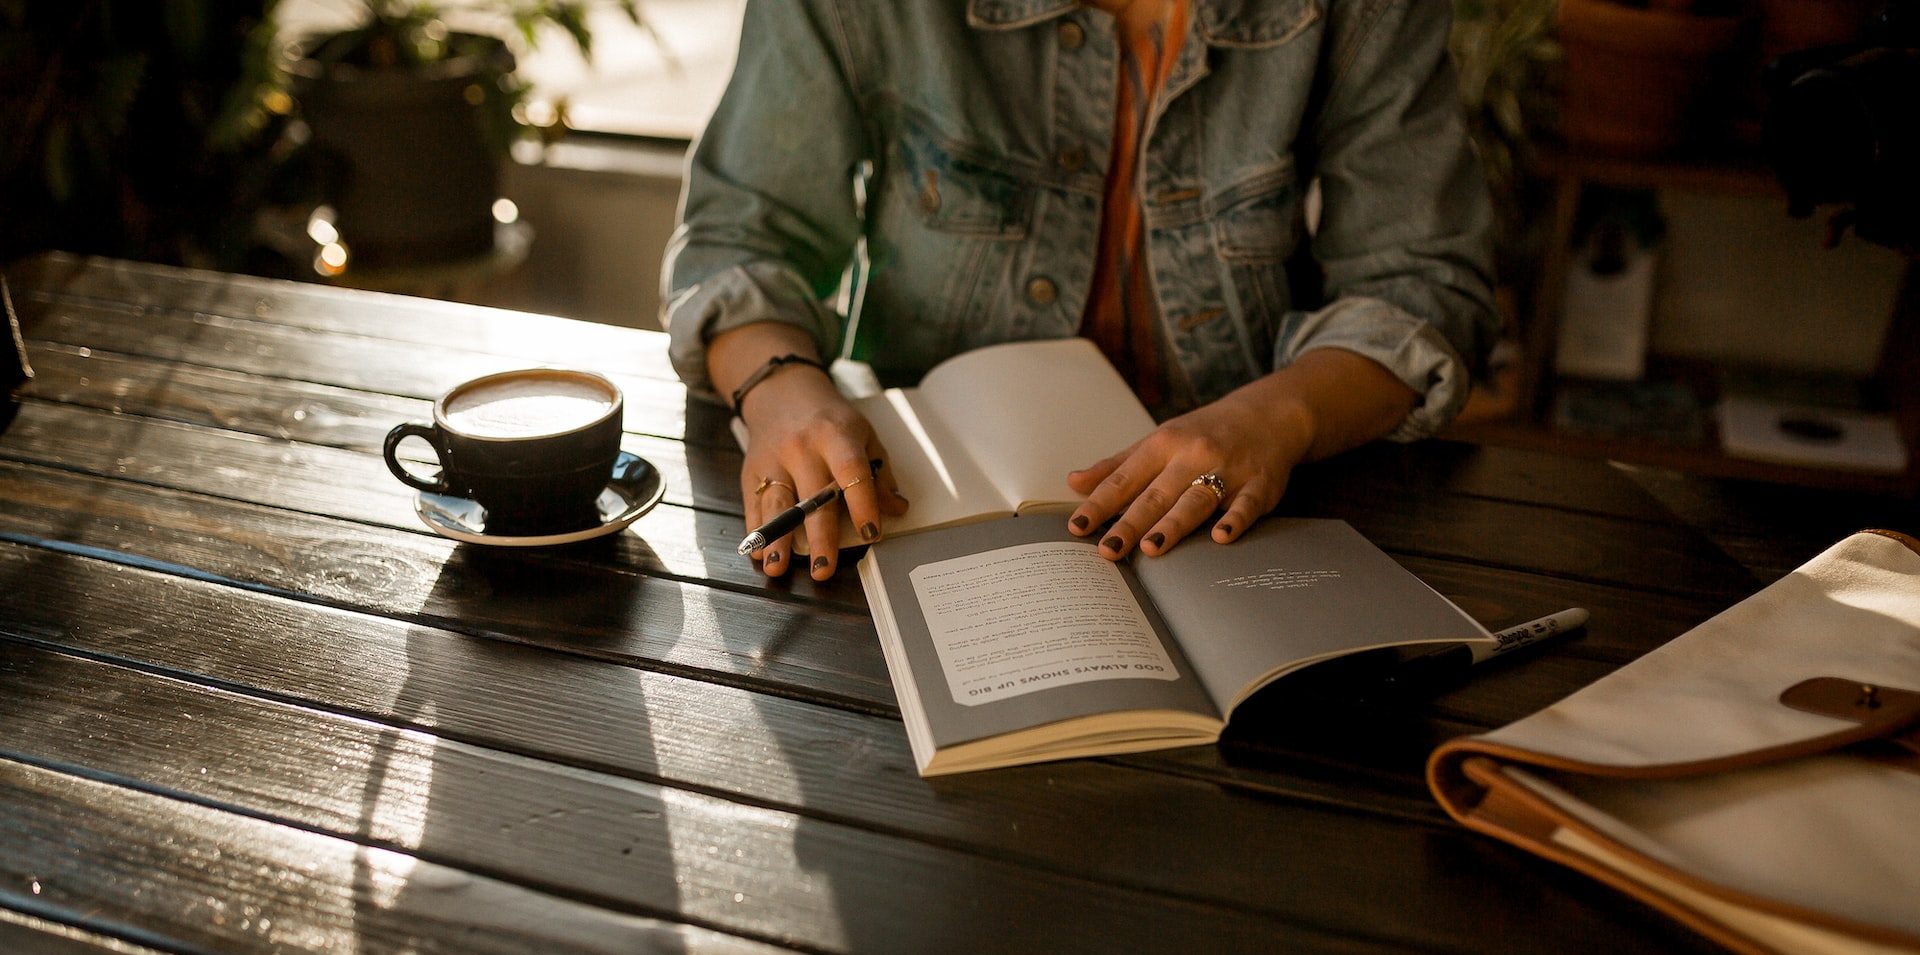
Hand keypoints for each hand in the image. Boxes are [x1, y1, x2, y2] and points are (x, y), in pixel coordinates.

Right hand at [737, 366, 907, 579]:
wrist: (782, 393)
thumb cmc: (830, 420)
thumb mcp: (863, 435)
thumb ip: (879, 473)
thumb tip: (895, 509)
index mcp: (836, 436)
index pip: (852, 472)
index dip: (863, 504)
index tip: (872, 533)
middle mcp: (802, 448)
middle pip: (813, 498)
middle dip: (819, 537)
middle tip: (824, 569)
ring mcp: (774, 460)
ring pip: (776, 504)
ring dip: (777, 539)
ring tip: (778, 568)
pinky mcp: (752, 470)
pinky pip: (753, 505)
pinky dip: (755, 531)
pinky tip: (759, 554)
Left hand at [1065, 348, 1418, 559]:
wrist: (1269, 415)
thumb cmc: (1204, 433)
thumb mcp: (1158, 441)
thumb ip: (1117, 466)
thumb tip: (1074, 483)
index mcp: (1163, 444)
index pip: (1125, 479)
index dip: (1100, 503)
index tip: (1077, 527)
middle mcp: (1193, 455)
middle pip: (1156, 494)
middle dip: (1130, 522)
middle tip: (1107, 550)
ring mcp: (1228, 470)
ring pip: (1195, 499)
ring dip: (1173, 524)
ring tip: (1151, 548)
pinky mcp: (1259, 485)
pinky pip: (1246, 505)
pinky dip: (1235, 519)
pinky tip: (1221, 537)